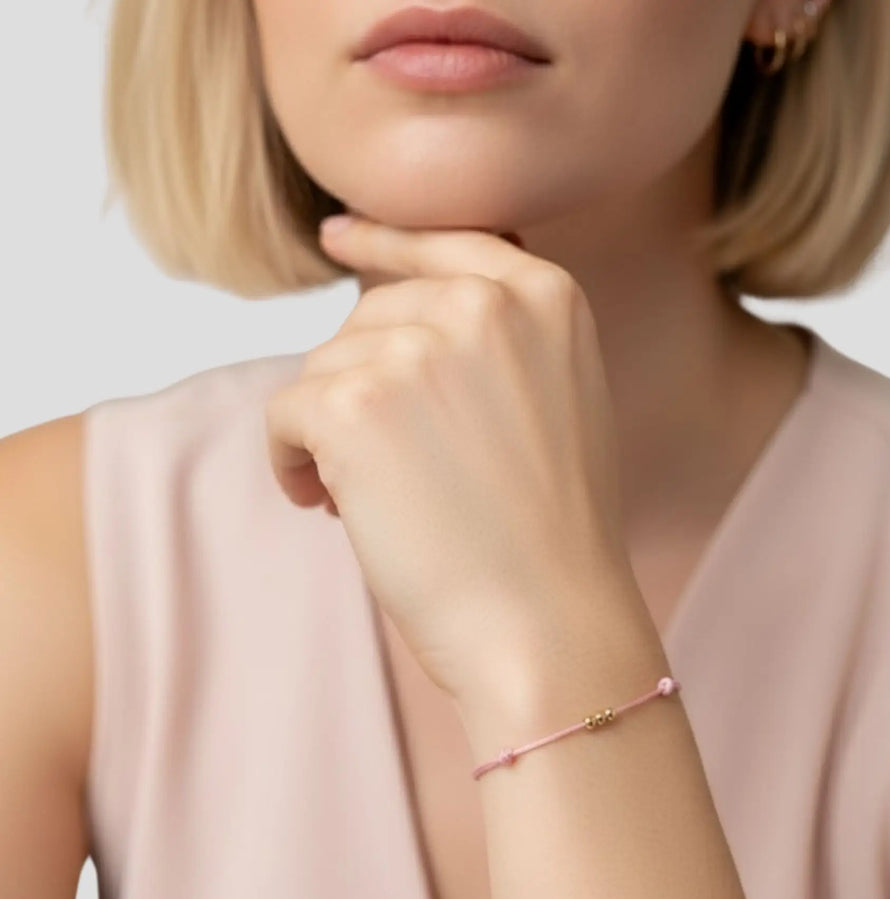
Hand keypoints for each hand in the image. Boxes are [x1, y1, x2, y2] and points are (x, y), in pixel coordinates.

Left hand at [264, 214, 642, 712]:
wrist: (549, 626)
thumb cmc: (551, 539)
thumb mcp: (560, 405)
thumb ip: (497, 343)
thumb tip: (387, 315)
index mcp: (547, 298)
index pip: (445, 241)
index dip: (384, 242)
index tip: (337, 235)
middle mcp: (483, 305)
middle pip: (370, 315)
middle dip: (365, 383)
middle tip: (392, 465)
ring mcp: (417, 350)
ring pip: (324, 367)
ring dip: (330, 431)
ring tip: (372, 499)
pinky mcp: (353, 404)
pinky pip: (285, 412)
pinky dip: (291, 460)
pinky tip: (326, 506)